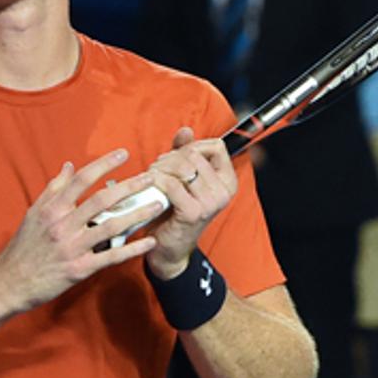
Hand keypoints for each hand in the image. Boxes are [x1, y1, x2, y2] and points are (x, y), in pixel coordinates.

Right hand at [0, 149, 163, 319]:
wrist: (10, 282)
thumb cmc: (23, 247)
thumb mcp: (34, 213)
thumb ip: (53, 189)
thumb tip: (69, 166)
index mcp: (51, 209)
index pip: (81, 179)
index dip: (103, 164)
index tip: (123, 154)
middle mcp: (62, 225)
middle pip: (101, 200)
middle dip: (129, 186)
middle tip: (151, 178)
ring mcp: (71, 247)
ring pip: (111, 226)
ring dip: (137, 214)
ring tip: (157, 205)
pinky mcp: (79, 269)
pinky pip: (111, 256)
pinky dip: (132, 249)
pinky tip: (149, 242)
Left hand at [141, 127, 236, 279]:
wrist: (168, 246)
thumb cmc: (173, 210)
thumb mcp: (182, 178)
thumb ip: (184, 153)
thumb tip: (185, 130)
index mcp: (227, 180)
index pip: (216, 146)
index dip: (192, 146)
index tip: (177, 156)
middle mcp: (224, 191)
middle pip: (194, 154)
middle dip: (169, 158)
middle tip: (157, 169)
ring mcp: (211, 202)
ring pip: (183, 166)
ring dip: (161, 168)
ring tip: (152, 177)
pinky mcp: (194, 212)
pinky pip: (171, 184)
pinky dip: (156, 181)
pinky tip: (150, 186)